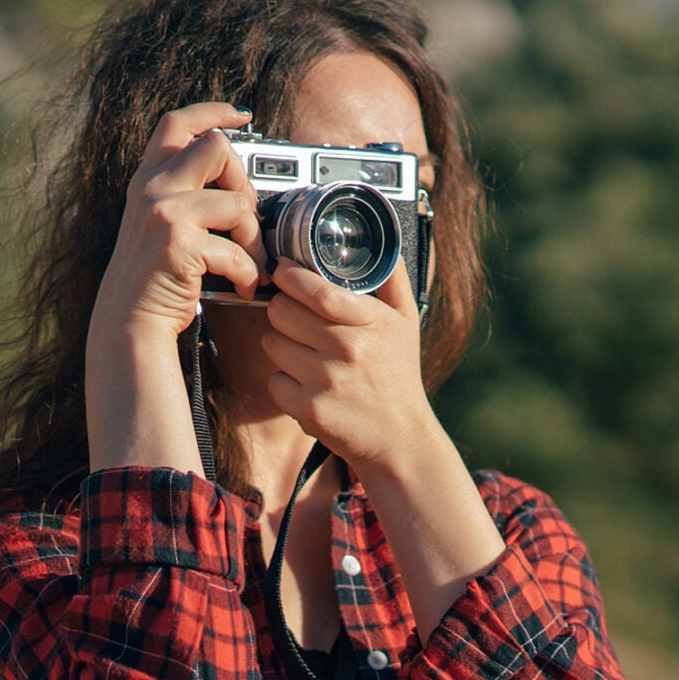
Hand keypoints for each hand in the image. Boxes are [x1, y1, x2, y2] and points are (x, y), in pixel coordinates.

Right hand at [89, 103, 270, 353]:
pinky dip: (248, 274)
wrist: (128, 320)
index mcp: (148, 179)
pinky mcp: (178, 243)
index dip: (213, 111)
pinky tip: (243, 287)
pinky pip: (237, 250)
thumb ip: (184, 194)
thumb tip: (238, 182)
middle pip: (216, 146)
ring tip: (251, 264)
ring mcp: (164, 213)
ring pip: (239, 202)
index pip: (178, 123)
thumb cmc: (152, 277)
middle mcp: (152, 188)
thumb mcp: (158, 222)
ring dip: (254, 240)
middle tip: (247, 220)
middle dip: (245, 182)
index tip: (241, 115)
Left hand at [257, 256, 437, 471]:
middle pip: (282, 312)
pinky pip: (274, 381)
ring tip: (304, 354)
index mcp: (371, 323)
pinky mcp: (309, 410)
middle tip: (294, 319)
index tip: (281, 270)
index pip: (318, 291)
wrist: (400, 439)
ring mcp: (326, 381)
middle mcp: (348, 349)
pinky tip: (305, 385)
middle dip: (282, 311)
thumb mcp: (406, 323)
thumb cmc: (399, 376)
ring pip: (272, 344)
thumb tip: (385, 240)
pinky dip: (283, 383)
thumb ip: (393, 279)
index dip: (290, 277)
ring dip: (281, 346)